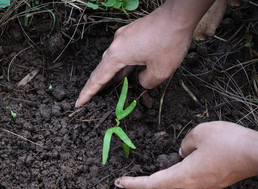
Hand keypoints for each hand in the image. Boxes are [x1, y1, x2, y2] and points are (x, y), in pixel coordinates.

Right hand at [76, 0, 214, 107]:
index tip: (79, 103)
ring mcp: (124, 36)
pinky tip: (127, 72)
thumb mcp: (160, 71)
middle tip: (92, 98)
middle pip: (103, 67)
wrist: (178, 16)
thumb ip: (145, 82)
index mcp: (118, 54)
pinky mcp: (133, 33)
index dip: (88, 93)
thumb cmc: (169, 43)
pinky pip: (123, 52)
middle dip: (98, 84)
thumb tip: (141, 79)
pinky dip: (123, 64)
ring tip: (110, 88)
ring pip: (114, 59)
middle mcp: (117, 44)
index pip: (98, 78)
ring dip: (113, 74)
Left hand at [114, 121, 257, 188]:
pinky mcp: (208, 187)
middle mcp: (190, 187)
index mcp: (184, 175)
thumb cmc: (228, 141)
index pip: (152, 183)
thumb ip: (184, 144)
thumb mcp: (200, 133)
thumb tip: (182, 153)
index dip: (134, 183)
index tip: (118, 182)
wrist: (257, 154)